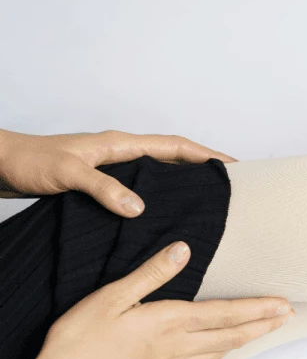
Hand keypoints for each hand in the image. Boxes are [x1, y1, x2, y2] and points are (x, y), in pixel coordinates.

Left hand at [0, 129, 237, 216]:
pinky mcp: (100, 182)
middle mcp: (120, 153)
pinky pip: (140, 186)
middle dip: (201, 166)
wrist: (0, 164)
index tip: (232, 165)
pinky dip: (158, 195)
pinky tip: (160, 213)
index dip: (205, 154)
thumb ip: (104, 189)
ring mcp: (110, 167)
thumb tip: (140, 208)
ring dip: (181, 181)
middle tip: (228, 185)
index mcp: (120, 144)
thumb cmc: (30, 163)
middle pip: (172, 157)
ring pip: (157, 172)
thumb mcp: (68, 175)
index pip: (174, 146)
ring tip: (204, 200)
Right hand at [0, 241, 293, 358]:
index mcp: (170, 322)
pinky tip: (217, 355)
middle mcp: (176, 347)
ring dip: (244, 340)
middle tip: (287, 317)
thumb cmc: (78, 343)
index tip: (284, 304)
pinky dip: (216, 357)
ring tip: (263, 332)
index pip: (226, 313)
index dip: (258, 308)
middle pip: (230, 334)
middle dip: (262, 324)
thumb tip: (183, 248)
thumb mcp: (111, 297)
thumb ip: (151, 273)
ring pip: (216, 352)